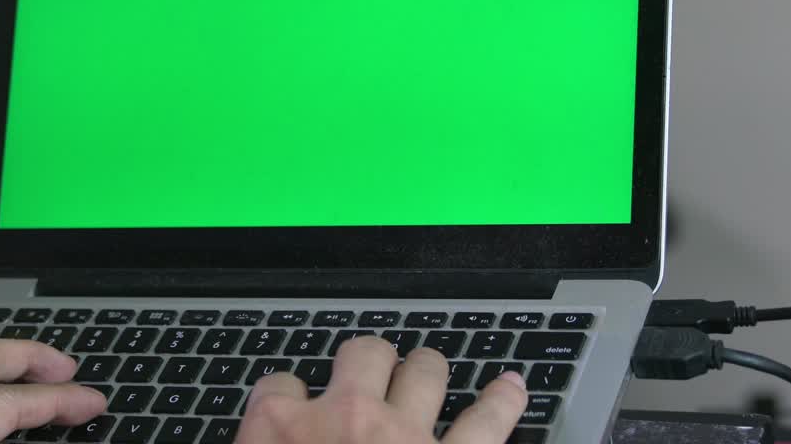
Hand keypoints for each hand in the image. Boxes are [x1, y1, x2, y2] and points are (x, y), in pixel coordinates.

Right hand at [236, 337, 527, 443]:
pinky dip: (503, 400)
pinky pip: (487, 419)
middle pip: (361, 356)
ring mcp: (406, 435)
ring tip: (428, 368)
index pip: (280, 387)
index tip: (291, 409)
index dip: (288, 397)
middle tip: (370, 373)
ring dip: (425, 368)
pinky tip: (511, 386)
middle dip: (367, 361)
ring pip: (423, 371)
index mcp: (281, 431)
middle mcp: (345, 418)